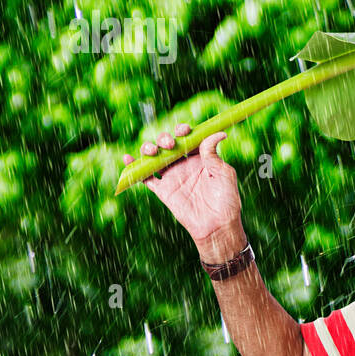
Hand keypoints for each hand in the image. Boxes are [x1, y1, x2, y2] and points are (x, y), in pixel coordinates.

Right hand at [122, 123, 241, 249]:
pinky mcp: (163, 190)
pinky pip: (145, 177)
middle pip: (167, 144)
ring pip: (154, 157)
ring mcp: (172, 176)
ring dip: (148, 149)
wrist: (217, 225)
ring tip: (153, 151)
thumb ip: (213, 154)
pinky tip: (127, 158)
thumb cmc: (226, 200)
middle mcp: (184, 164)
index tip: (184, 131)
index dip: (183, 130)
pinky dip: (134, 168)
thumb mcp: (224, 173)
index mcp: (200, 157)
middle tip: (170, 145)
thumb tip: (218, 133)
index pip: (188, 138)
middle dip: (165, 138)